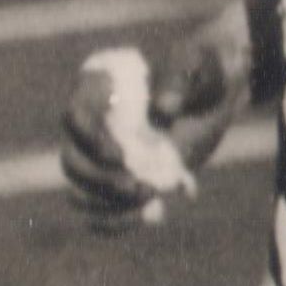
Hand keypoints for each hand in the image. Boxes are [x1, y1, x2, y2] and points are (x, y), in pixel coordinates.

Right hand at [61, 49, 191, 222]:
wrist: (213, 99)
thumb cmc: (199, 72)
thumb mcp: (195, 65)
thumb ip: (179, 80)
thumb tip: (162, 109)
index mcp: (99, 91)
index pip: (75, 116)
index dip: (88, 139)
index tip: (119, 155)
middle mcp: (91, 127)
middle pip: (72, 160)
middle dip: (99, 179)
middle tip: (134, 184)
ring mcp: (102, 159)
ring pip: (81, 190)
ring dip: (108, 203)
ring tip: (149, 197)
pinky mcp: (117, 182)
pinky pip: (101, 210)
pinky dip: (118, 220)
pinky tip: (149, 216)